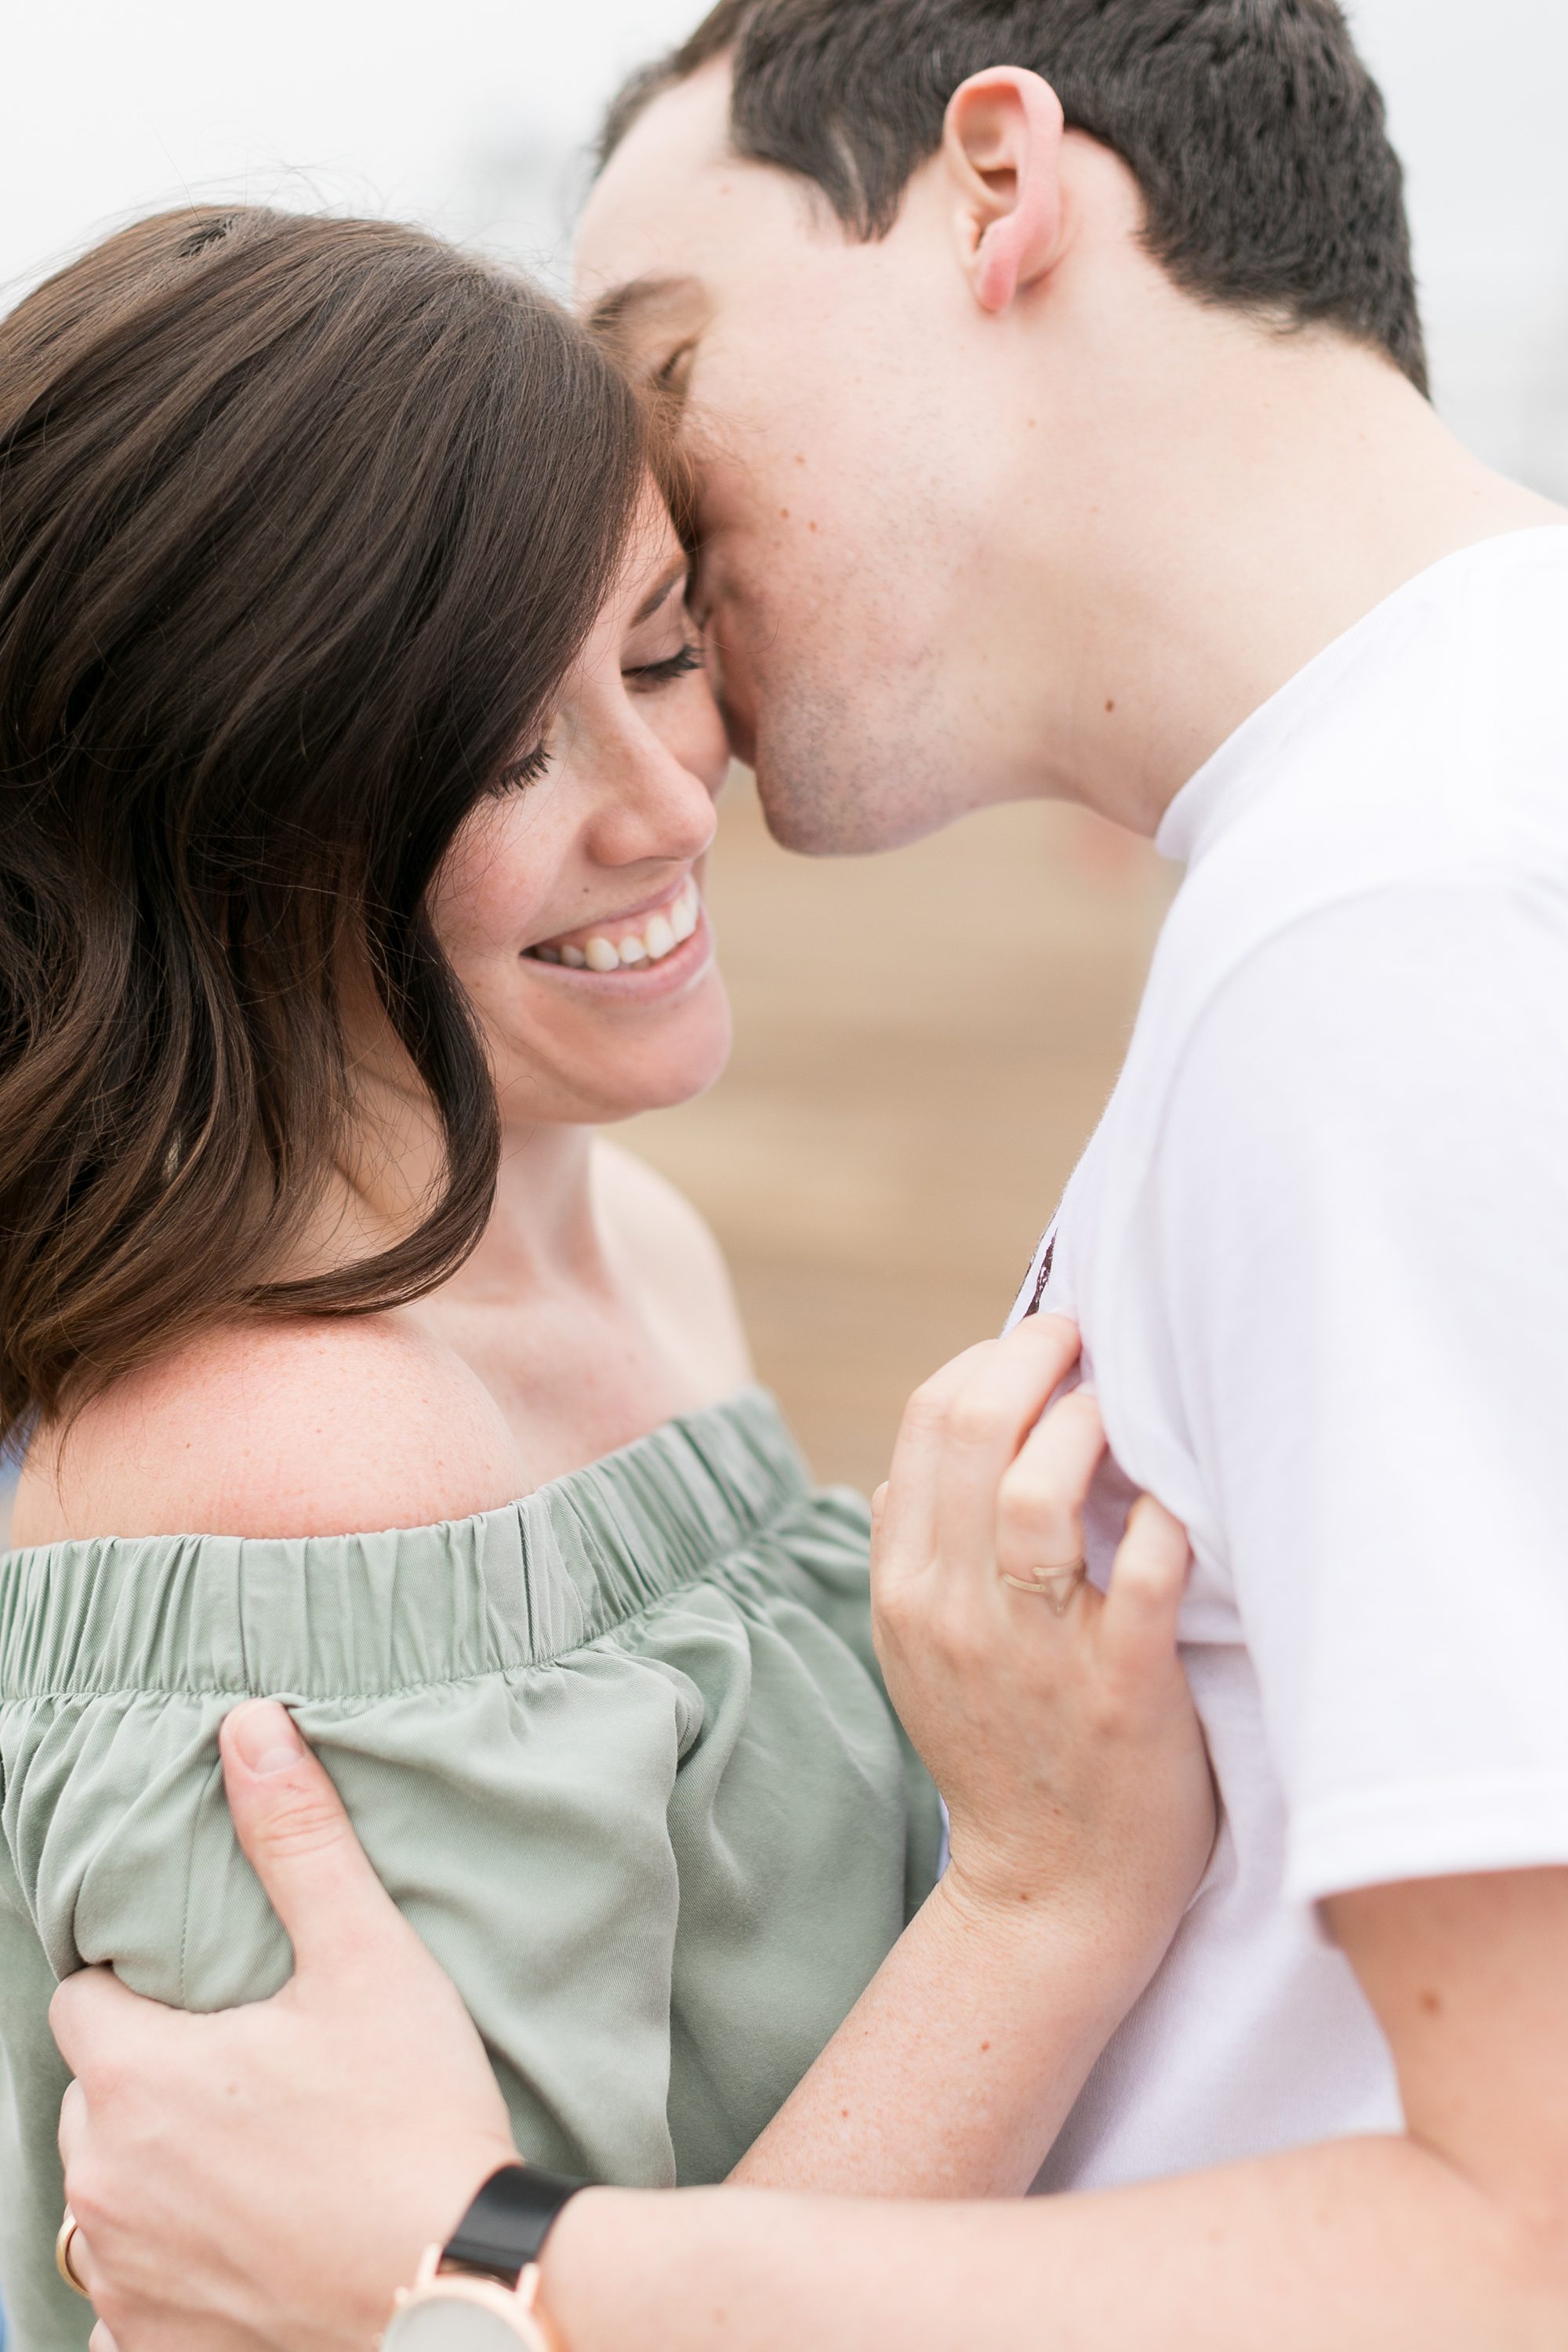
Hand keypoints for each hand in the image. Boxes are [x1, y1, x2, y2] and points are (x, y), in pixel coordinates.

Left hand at [52, 1700, 519, 2351]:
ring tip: (248, 2157)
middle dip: (149, 2080)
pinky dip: (162, 2277)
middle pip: (92, 2097)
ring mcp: (123, 2279)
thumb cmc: (411, 2116)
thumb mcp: (364, 1957)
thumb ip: (296, 1838)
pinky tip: (232, 2251)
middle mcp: (101, 2182)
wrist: (452, 2283)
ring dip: (151, 2176)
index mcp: (135, 2077)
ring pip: (101, 2199)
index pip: (84, 1999)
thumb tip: (249, 1726)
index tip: (214, 1996)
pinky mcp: (155, 2348)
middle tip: (249, 2072)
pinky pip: (120, 2308)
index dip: (142, 1987)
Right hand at [873, 1317, 1214, 1991]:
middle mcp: (956, 1610)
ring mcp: (1035, 1651)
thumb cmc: (1002, 1750)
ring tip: (1128, 1416)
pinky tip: (1181, 1505)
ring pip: (1041, 1488)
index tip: (1044, 1344)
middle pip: (973, 1429)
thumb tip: (918, 1454)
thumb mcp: (920, 1651)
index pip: (928, 1422)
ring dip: (1093, 1425)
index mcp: (908, 1587)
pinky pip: (1143, 1574)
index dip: (990, 1359)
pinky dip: (1166, 1520)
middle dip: (1039, 1357)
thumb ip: (916, 1551)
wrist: (1050, 1897)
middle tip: (1090, 1340)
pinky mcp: (1121, 1691)